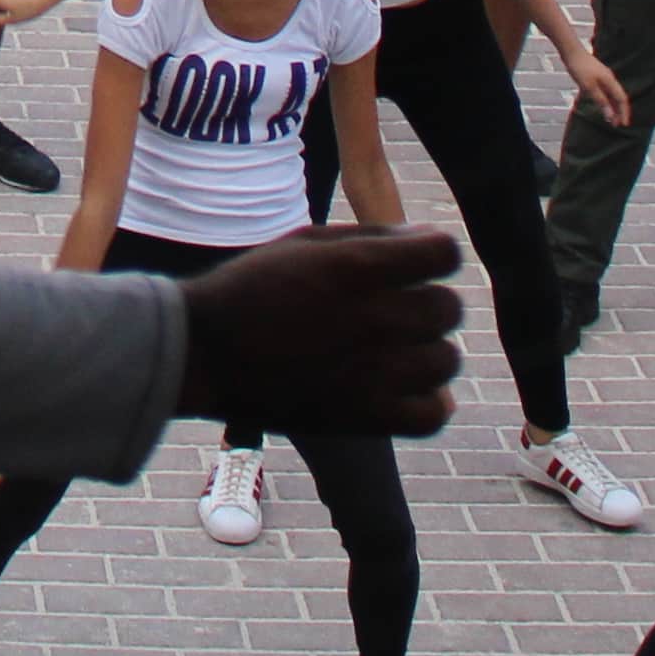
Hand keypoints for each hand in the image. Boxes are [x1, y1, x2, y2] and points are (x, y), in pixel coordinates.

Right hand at [172, 226, 463, 439]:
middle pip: (448, 307)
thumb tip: (424, 241)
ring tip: (398, 349)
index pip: (444, 253)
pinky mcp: (366, 417)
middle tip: (398, 308)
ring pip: (447, 360)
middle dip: (428, 301)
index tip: (418, 262)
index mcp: (356, 268)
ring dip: (428, 351)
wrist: (206, 353)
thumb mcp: (305, 243)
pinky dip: (428, 401)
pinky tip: (404, 386)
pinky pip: (433, 414)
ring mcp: (373, 372)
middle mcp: (373, 318)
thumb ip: (370, 238)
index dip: (435, 253)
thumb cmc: (253, 288)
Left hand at [561, 45, 630, 126]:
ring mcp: (603, 76)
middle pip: (618, 97)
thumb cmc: (579, 68)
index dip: (624, 112)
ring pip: (612, 94)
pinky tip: (602, 104)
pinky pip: (605, 90)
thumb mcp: (589, 87)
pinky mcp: (596, 75)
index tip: (623, 124)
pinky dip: (606, 99)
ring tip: (610, 118)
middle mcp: (609, 79)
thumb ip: (601, 101)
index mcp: (610, 81)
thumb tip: (610, 115)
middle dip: (619, 111)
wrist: (570, 51)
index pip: (622, 99)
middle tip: (616, 125)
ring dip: (612, 106)